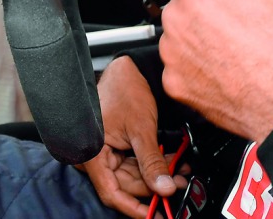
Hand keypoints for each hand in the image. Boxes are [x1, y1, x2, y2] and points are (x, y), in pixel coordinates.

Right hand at [79, 56, 185, 217]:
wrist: (130, 69)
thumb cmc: (125, 90)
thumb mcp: (141, 129)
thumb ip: (152, 162)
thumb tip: (164, 189)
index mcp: (92, 154)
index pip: (112, 192)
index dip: (135, 208)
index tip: (155, 215)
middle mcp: (96, 157)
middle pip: (126, 186)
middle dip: (153, 187)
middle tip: (178, 185)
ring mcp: (107, 153)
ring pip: (134, 176)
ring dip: (157, 176)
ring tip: (180, 172)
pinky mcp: (118, 147)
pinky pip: (136, 164)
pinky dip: (154, 165)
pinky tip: (172, 164)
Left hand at [159, 0, 272, 142]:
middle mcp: (177, 15)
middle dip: (218, 4)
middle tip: (252, 22)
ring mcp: (173, 51)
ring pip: (189, 29)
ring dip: (207, 33)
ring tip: (244, 46)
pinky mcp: (176, 82)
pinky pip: (185, 63)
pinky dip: (202, 65)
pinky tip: (230, 67)